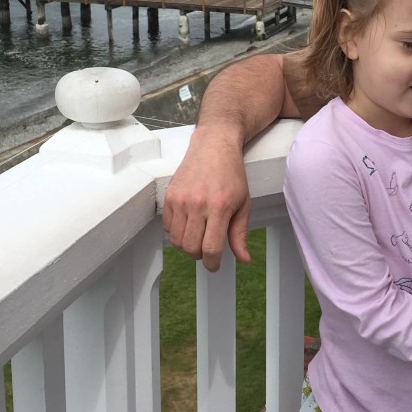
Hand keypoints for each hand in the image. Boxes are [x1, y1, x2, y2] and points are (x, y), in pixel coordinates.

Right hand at [162, 124, 251, 271]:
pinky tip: (187, 223)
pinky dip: (175, 232)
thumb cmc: (231, 174)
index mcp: (219, 208)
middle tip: (207, 248)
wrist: (214, 146)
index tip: (214, 265)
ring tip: (197, 235)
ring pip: (176, 240)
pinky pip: (167, 227)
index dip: (212, 263)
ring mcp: (181, 200)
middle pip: (190, 248)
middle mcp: (198, 204)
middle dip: (199, 255)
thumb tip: (244, 259)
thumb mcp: (243, 203)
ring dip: (186, 245)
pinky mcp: (169, 196)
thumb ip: (240, 233)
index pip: (211, 248)